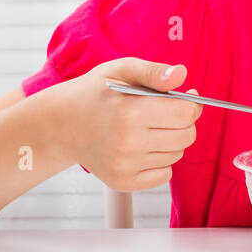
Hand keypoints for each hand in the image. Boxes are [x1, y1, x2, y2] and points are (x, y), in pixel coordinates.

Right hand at [60, 58, 201, 190]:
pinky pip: (164, 175)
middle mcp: (127, 143)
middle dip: (183, 122)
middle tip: (164, 113)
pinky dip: (160, 161)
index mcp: (129, 111)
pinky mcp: (122, 182)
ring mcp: (124, 166)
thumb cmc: (95, 93)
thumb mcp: (122, 70)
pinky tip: (142, 146)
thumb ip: (154, 72)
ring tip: (147, 128)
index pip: (187, 113)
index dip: (191, 104)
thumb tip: (182, 75)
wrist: (61, 124)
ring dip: (170, 140)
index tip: (182, 98)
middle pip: (187, 136)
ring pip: (176, 154)